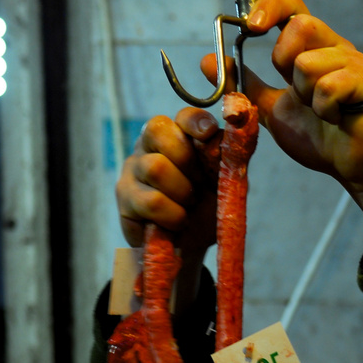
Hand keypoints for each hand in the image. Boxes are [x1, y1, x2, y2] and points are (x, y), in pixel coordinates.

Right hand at [117, 109, 219, 259]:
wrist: (191, 245)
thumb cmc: (206, 206)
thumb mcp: (225, 181)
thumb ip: (230, 154)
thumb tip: (237, 124)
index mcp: (178, 134)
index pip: (183, 116)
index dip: (195, 121)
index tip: (208, 132)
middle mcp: (150, 145)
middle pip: (159, 131)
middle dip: (187, 161)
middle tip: (198, 184)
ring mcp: (133, 168)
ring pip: (155, 167)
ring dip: (181, 191)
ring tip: (188, 206)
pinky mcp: (124, 197)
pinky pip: (151, 201)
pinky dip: (172, 215)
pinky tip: (177, 222)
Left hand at [201, 0, 362, 250]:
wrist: (348, 166)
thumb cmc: (316, 136)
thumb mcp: (269, 108)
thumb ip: (243, 85)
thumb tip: (207, 60)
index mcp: (312, 48)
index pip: (292, 8)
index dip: (270, 8)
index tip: (250, 27)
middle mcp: (334, 47)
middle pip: (301, 24)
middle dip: (284, 60)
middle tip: (294, 90)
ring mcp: (354, 63)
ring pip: (310, 62)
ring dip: (305, 95)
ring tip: (320, 112)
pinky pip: (329, 87)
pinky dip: (324, 109)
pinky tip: (334, 118)